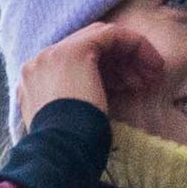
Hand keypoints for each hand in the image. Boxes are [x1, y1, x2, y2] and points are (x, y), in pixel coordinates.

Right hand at [14, 21, 167, 136]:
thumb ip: (77, 104)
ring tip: (151, 77)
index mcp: (33, 81)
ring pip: (100, 40)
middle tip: (142, 81)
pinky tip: (153, 65)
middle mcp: (39, 62)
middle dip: (119, 63)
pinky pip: (112, 35)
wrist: (59, 152)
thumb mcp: (70, 124)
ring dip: (130, 56)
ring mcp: (54, 54)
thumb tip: (99, 99)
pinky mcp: (76, 51)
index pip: (73, 63)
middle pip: (87, 49)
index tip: (127, 89)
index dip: (106, 72)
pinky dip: (135, 45)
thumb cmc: (68, 148)